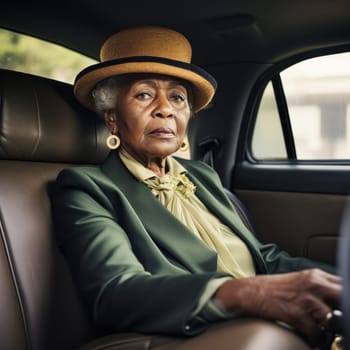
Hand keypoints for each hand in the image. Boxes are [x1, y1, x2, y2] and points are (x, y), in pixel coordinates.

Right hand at [214, 268, 341, 344]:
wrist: (248, 292)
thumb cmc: (272, 288)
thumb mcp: (299, 282)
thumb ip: (320, 288)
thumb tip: (339, 302)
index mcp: (315, 275)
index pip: (345, 285)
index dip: (348, 298)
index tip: (346, 310)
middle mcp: (313, 284)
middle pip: (345, 298)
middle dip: (344, 313)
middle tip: (340, 322)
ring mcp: (305, 298)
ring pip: (335, 319)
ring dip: (332, 329)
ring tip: (325, 332)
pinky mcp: (296, 313)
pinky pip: (317, 333)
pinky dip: (316, 339)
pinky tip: (310, 336)